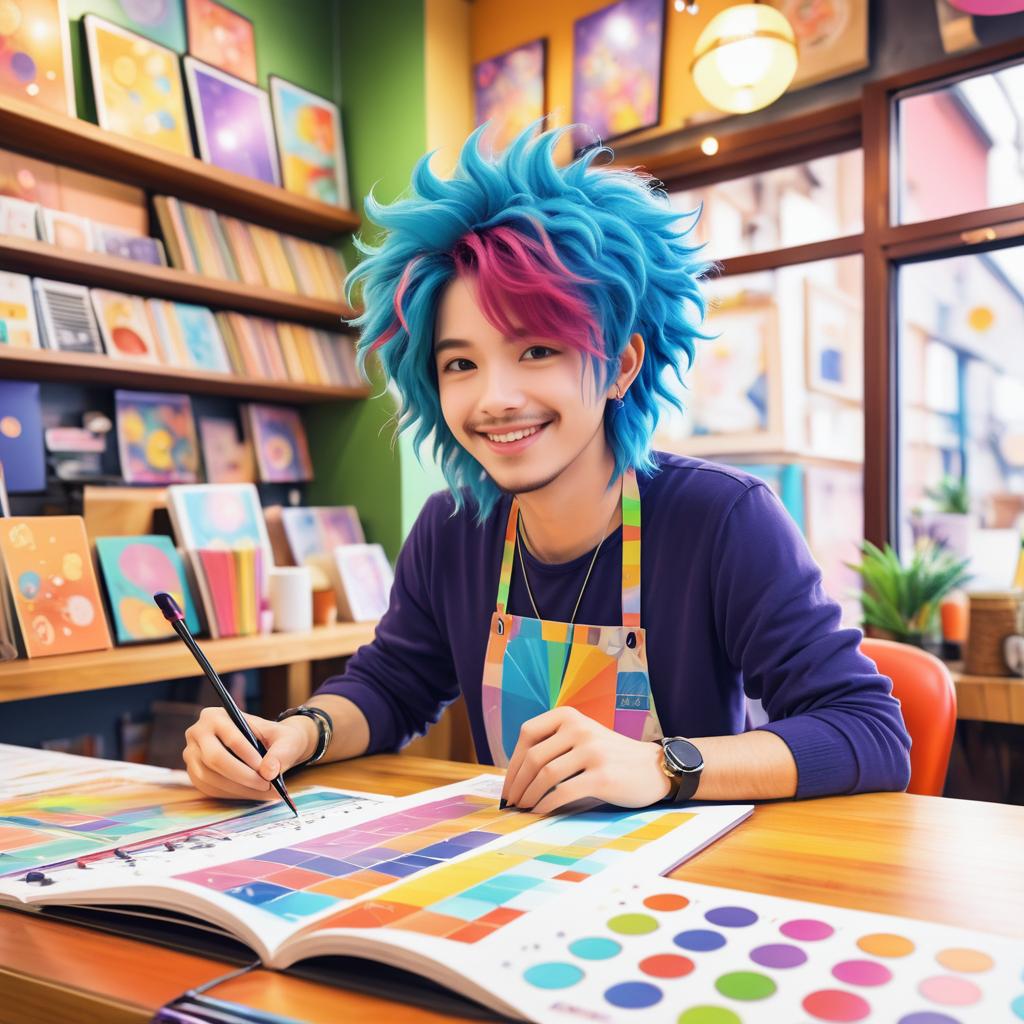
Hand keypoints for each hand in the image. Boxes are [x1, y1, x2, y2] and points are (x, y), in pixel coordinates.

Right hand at [182, 707, 315, 799]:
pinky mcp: (195, 773)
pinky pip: (210, 789)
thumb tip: (269, 772)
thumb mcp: (286, 739)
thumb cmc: (276, 738)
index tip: (266, 770)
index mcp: (216, 716)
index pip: (230, 737)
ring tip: (265, 792)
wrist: (268, 744)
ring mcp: (192, 755)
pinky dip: (233, 794)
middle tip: (266, 785)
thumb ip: (281, 753)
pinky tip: (253, 794)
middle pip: (215, 759)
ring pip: (211, 778)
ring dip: (239, 789)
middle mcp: (198, 733)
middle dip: (242, 775)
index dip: (247, 755)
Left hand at [500, 707, 670, 813]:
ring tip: (523, 808)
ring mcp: (592, 751)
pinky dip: (545, 805)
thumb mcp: (582, 736)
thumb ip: (554, 744)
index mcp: (569, 716)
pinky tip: (540, 812)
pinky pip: (562, 792)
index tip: (509, 783)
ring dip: (528, 796)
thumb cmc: (610, 756)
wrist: (652, 767)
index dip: (513, 761)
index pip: (528, 733)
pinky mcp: (601, 777)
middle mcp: (579, 728)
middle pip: (534, 757)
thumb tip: (515, 773)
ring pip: (545, 775)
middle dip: (517, 783)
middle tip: (511, 802)